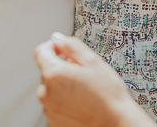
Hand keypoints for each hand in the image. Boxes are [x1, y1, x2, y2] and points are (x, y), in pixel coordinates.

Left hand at [34, 33, 150, 126]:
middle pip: (48, 71)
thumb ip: (71, 45)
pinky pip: (55, 105)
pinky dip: (65, 102)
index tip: (65, 50)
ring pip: (52, 89)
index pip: (41, 51)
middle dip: (62, 68)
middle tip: (84, 74)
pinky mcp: (53, 123)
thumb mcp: (92, 61)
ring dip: (63, 86)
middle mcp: (45, 93)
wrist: (115, 124)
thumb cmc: (107, 95)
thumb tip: (57, 38)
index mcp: (53, 74)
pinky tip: (82, 104)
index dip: (54, 46)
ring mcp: (48, 110)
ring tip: (85, 92)